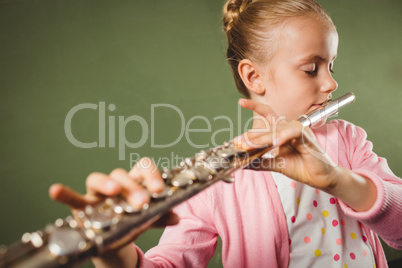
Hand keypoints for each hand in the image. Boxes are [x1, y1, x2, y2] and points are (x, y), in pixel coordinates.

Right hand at [49, 157, 178, 266]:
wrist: (117, 240)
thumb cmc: (133, 222)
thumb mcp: (148, 219)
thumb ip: (160, 216)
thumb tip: (175, 216)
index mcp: (135, 182)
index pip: (143, 167)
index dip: (151, 174)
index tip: (158, 190)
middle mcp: (115, 184)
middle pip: (122, 175)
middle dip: (132, 187)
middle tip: (142, 203)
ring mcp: (97, 194)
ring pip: (97, 178)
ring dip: (106, 183)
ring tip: (114, 190)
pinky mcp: (82, 207)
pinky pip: (72, 198)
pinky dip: (64, 194)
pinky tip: (55, 190)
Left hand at [235, 99, 339, 190]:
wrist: (320, 178)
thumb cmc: (301, 167)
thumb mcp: (275, 164)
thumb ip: (259, 161)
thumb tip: (242, 162)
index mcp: (282, 131)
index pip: (267, 115)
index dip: (255, 106)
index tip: (241, 102)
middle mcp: (290, 127)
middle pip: (267, 127)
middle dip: (251, 137)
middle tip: (238, 143)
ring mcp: (299, 130)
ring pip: (277, 130)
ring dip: (262, 139)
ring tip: (249, 145)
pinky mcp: (307, 136)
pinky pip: (293, 133)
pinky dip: (283, 137)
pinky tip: (276, 143)